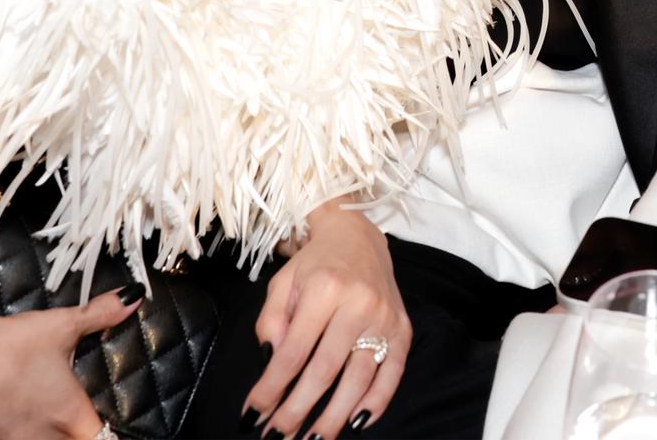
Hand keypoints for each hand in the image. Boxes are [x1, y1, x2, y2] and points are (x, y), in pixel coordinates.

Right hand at [0, 289, 137, 439]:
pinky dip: (32, 434)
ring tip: (61, 419)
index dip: (113, 431)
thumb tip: (132, 298)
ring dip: (57, 436)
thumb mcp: (61, 326)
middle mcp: (46, 437)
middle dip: (87, 434)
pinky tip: (30, 416)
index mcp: (71, 415)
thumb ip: (102, 313)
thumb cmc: (6, 347)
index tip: (115, 423)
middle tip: (93, 421)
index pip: (104, 439)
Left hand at [248, 205, 411, 437]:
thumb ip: (271, 323)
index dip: (271, 388)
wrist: (359, 237)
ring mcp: (385, 317)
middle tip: (277, 438)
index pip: (293, 352)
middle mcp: (358, 303)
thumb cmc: (315, 264)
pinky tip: (356, 424)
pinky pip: (393, 373)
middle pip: (325, 371)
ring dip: (333, 417)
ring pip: (359, 378)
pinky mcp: (403, 328)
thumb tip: (272, 364)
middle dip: (298, 410)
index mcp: (324, 289)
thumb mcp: (282, 284)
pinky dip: (376, 402)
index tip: (253, 415)